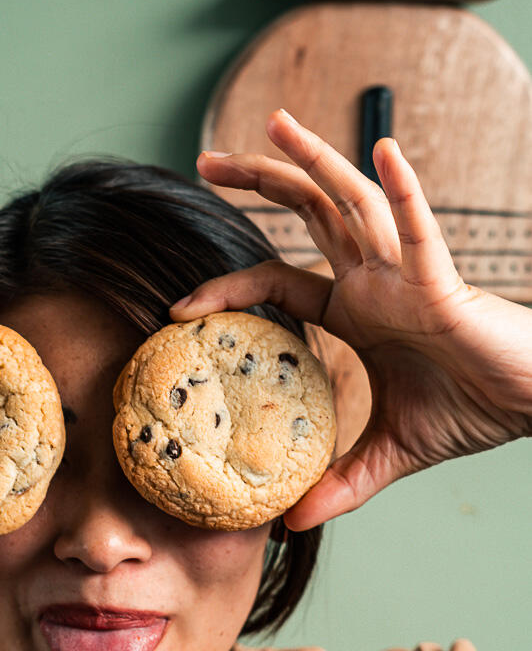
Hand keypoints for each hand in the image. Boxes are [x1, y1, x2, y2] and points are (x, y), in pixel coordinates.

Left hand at [170, 109, 531, 529]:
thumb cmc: (472, 410)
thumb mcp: (389, 453)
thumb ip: (339, 483)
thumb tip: (289, 525)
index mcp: (358, 310)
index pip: (279, 282)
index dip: (230, 287)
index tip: (178, 305)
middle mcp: (375, 280)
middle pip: (308, 213)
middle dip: (258, 180)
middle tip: (203, 161)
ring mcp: (407, 275)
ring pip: (353, 203)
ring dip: (315, 160)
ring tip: (273, 124)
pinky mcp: (445, 285)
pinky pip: (421, 233)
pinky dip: (404, 193)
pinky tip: (381, 151)